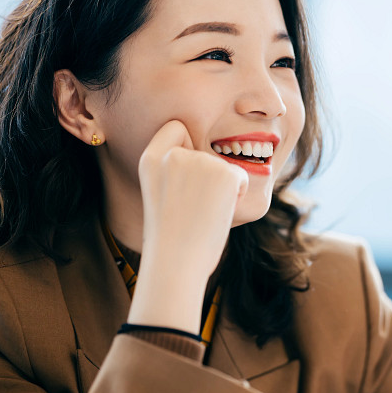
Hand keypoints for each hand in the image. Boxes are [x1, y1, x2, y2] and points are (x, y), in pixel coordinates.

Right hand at [127, 120, 248, 332]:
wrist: (176, 264)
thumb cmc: (170, 238)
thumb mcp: (160, 194)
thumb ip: (174, 170)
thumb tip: (203, 160)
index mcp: (149, 159)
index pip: (176, 128)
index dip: (187, 147)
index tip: (185, 176)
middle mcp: (173, 155)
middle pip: (204, 151)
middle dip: (207, 176)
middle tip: (192, 208)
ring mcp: (199, 162)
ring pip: (223, 166)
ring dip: (221, 188)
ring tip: (202, 214)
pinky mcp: (225, 174)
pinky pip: (241, 177)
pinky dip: (237, 195)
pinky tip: (218, 213)